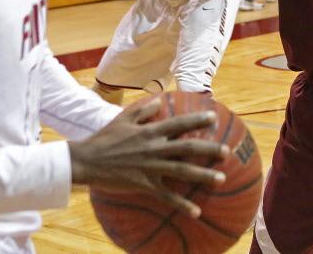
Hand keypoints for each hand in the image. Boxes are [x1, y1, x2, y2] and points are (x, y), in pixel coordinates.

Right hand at [68, 100, 227, 217]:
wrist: (86, 160)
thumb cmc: (105, 138)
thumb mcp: (123, 118)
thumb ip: (143, 110)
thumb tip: (159, 101)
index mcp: (150, 131)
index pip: (179, 123)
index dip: (197, 120)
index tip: (214, 118)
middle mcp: (154, 147)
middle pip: (188, 147)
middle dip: (209, 149)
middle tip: (227, 151)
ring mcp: (150, 166)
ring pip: (182, 171)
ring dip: (203, 175)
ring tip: (221, 178)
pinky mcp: (144, 184)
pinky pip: (166, 196)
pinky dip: (182, 204)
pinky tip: (196, 212)